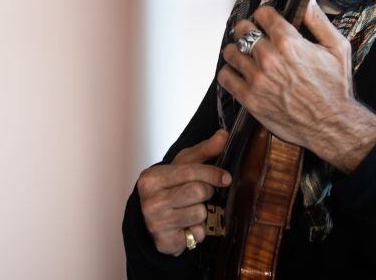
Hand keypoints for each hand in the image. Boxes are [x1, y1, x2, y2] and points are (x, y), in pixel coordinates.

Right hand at [136, 129, 230, 255]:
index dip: (212, 173)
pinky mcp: (164, 241)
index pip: (189, 171)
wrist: (153, 221)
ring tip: (192, 210)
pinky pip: (197, 234)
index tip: (226, 178)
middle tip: (202, 194)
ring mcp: (155, 223)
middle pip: (197, 191)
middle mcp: (150, 201)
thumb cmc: (170, 188)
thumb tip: (224, 134)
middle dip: (207, 192)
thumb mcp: (183, 166)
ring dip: (203, 213)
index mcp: (151, 178)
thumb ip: (204, 150)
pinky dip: (198, 230)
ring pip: (199, 213)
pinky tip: (188, 226)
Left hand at [217, 0, 375, 171]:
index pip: (262, 14)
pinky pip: (225, 77)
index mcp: (289, 43)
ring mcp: (257, 80)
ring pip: (231, 52)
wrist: (332, 126)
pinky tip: (240, 73)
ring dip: (237, 50)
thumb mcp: (337, 47)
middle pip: (242, 29)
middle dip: (248, 29)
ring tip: (246, 55)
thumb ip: (318, 20)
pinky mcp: (250, 99)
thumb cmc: (336, 88)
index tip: (267, 21)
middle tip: (254, 36)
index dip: (265, 15)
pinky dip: (230, 72)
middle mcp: (270, 59)